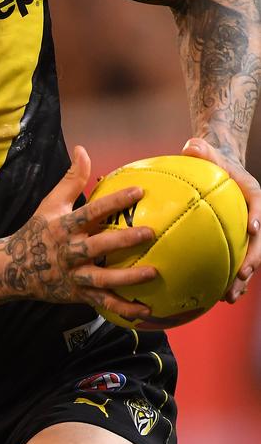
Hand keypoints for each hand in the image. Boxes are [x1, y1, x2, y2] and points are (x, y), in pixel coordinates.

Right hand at [9, 145, 155, 320]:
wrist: (14, 269)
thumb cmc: (38, 231)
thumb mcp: (50, 203)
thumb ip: (70, 179)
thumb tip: (82, 149)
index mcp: (63, 227)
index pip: (90, 212)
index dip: (113, 202)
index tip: (138, 191)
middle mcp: (68, 252)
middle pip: (97, 247)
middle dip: (123, 240)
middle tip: (150, 233)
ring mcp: (74, 276)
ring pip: (103, 280)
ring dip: (128, 278)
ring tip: (154, 272)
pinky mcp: (78, 295)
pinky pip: (103, 304)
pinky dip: (124, 309)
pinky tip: (147, 311)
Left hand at [182, 137, 260, 302]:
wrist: (220, 168)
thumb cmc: (211, 160)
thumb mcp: (205, 151)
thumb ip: (200, 149)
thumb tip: (189, 146)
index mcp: (251, 194)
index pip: (257, 205)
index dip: (258, 217)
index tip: (254, 230)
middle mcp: (254, 215)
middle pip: (258, 241)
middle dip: (252, 261)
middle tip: (241, 276)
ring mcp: (246, 231)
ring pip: (248, 258)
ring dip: (241, 279)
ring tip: (228, 297)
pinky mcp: (235, 240)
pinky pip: (233, 261)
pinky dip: (226, 277)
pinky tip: (212, 297)